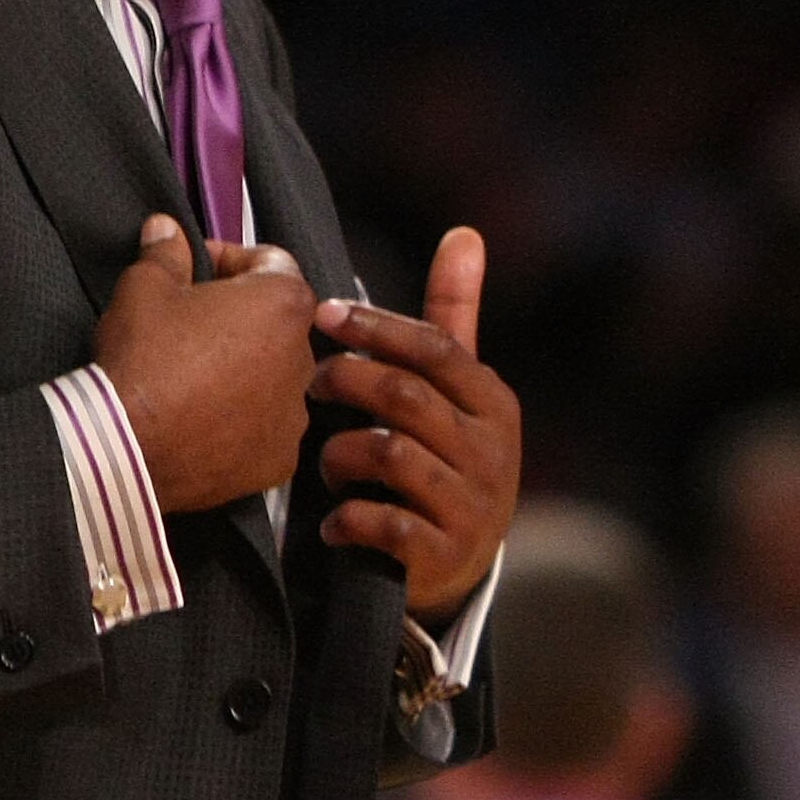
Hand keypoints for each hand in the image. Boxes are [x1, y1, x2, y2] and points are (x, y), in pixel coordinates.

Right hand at [95, 217, 315, 512]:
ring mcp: (294, 415)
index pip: (271, 263)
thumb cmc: (144, 358)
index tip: (198, 270)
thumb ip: (165, 254)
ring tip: (193, 379)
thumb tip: (166, 230)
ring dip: (243, 372)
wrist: (129, 447)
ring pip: (273, 379)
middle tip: (190, 325)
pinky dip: (241, 423)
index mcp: (283, 304)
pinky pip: (264, 430)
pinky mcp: (278, 461)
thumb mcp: (144, 289)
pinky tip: (202, 421)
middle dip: (239, 319)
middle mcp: (303, 359)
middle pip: (277, 324)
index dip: (230, 260)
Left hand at [308, 226, 521, 617]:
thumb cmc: (445, 457)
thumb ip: (454, 316)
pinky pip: (386, 525)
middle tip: (306, 383)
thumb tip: (463, 233)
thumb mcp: (458, 391)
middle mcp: (493, 452)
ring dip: (340, 453)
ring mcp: (473, 506)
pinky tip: (332, 522)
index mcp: (493, 404)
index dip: (377, 328)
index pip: (437, 349)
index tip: (321, 313)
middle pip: (408, 397)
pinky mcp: (445, 556)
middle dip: (346, 383)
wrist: (461, 566)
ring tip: (322, 460)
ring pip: (390, 455)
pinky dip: (349, 519)